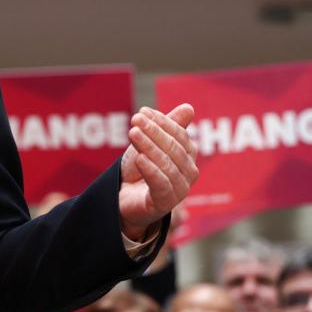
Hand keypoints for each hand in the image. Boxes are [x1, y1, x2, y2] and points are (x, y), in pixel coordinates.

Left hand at [118, 104, 198, 239]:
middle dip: (154, 131)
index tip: (143, 112)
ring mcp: (180, 189)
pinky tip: (139, 158)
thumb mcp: (150, 144)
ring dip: (149, 146)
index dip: (162, 122)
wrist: (123, 198)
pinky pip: (161, 184)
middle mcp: (189, 173)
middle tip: (136, 120)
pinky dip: (150, 169)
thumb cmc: (139, 169)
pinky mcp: (166, 203)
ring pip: (166, 164)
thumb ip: (168, 127)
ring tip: (133, 133)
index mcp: (188, 156)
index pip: (179, 135)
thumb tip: (189, 108)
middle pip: (173, 148)